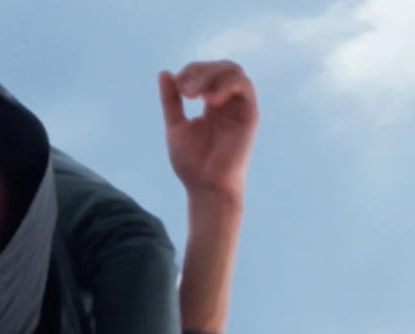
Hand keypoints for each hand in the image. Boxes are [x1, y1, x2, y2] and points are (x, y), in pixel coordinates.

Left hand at [159, 61, 257, 201]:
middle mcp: (228, 102)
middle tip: (184, 90)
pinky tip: (209, 100)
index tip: (176, 86)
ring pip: (233, 72)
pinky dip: (226, 85)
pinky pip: (244, 87)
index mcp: (211, 103)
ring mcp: (240, 107)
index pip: (206, 71)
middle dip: (199, 71)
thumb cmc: (192, 162)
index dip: (191, 71)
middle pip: (221, 67)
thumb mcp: (176, 125)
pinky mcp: (250, 114)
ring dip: (211, 75)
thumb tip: (164, 72)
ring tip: (192, 94)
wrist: (205, 186)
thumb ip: (171, 99)